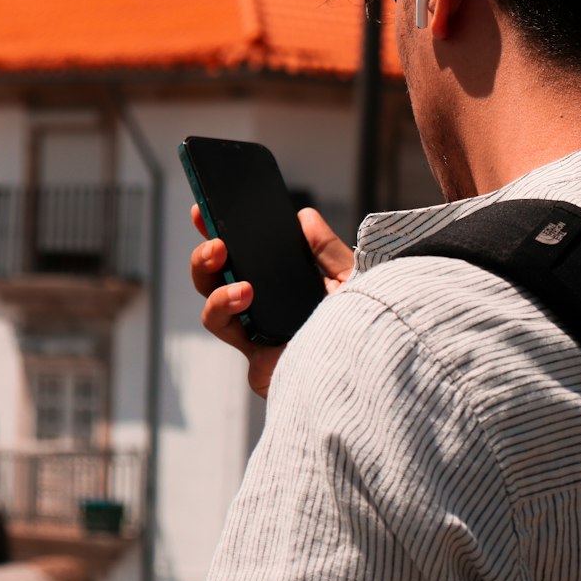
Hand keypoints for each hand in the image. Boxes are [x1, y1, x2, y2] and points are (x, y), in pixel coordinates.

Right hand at [190, 205, 353, 398]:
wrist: (375, 370)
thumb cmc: (369, 329)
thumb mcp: (354, 279)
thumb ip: (327, 250)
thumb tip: (304, 217)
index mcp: (287, 290)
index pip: (248, 260)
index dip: (222, 234)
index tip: (204, 210)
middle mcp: (267, 312)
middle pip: (218, 283)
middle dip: (205, 258)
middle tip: (215, 243)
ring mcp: (258, 337)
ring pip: (213, 310)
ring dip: (214, 288)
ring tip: (240, 283)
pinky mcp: (257, 360)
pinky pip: (227, 330)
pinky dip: (225, 308)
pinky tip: (244, 296)